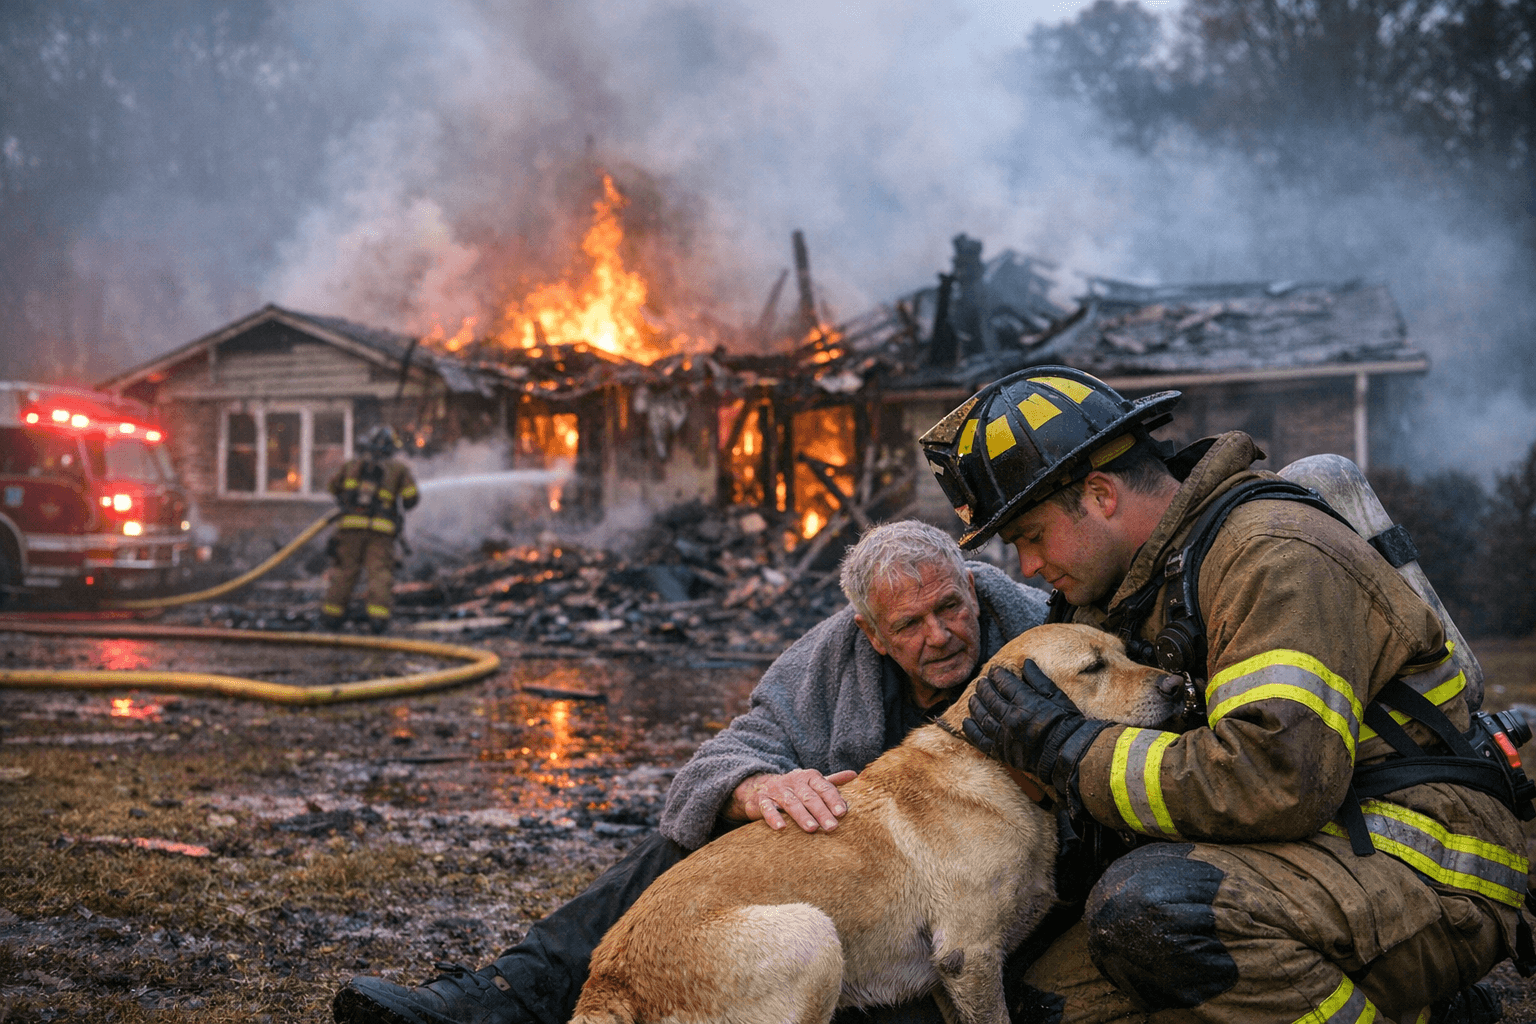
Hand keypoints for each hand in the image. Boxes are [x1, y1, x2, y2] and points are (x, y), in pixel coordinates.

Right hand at [727, 769, 858, 832]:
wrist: (761, 786)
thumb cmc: (795, 789)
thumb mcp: (813, 783)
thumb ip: (832, 782)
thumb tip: (854, 775)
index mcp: (809, 776)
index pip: (824, 787)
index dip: (834, 799)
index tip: (843, 812)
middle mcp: (793, 781)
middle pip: (809, 797)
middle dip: (822, 812)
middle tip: (832, 827)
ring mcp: (777, 790)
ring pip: (791, 803)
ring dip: (802, 816)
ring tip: (812, 829)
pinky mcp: (761, 800)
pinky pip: (767, 808)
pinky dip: (773, 817)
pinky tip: (781, 828)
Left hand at [963, 660, 1108, 793]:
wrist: (1068, 755)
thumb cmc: (1066, 724)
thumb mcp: (1057, 697)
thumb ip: (1038, 680)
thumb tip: (1026, 663)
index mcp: (1026, 703)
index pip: (1005, 684)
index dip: (997, 675)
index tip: (994, 670)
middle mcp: (1012, 719)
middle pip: (990, 699)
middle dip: (984, 687)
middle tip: (981, 682)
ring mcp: (1005, 737)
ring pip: (982, 717)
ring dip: (975, 705)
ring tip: (972, 697)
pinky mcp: (1002, 752)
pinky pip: (980, 740)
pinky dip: (971, 730)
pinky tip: (966, 721)